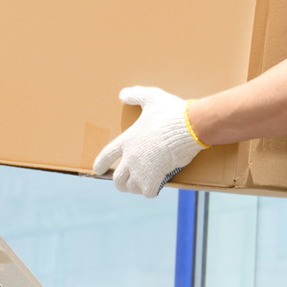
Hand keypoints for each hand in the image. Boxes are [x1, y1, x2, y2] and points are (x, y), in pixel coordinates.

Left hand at [92, 86, 206, 197]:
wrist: (190, 127)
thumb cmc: (171, 112)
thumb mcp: (151, 97)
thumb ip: (136, 95)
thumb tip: (122, 95)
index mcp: (127, 139)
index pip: (106, 155)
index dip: (100, 163)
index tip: (97, 170)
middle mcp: (131, 157)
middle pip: (117, 178)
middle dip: (119, 182)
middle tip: (123, 183)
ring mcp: (143, 169)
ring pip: (130, 187)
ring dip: (134, 188)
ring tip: (138, 187)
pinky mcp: (157, 177)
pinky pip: (147, 192)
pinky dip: (150, 191)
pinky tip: (154, 189)